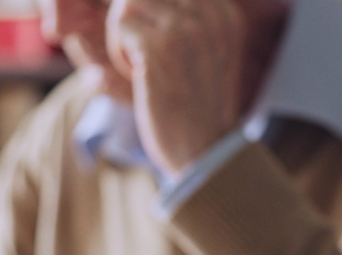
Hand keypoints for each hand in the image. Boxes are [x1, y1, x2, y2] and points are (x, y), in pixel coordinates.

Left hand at [106, 0, 244, 176]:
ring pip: (128, 2)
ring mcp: (185, 27)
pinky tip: (139, 78)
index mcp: (222, 11)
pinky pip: (121, 26)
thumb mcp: (204, 53)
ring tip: (140, 65)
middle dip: (132, 20)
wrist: (205, 152)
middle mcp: (209, 11)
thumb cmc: (196, 108)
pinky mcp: (161, 47)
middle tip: (140, 55)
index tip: (156, 48)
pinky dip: (119, 53)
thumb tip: (131, 3)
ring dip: (123, 34)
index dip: (148, 13)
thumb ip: (183, 21)